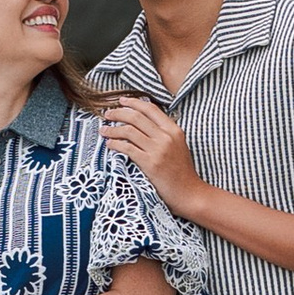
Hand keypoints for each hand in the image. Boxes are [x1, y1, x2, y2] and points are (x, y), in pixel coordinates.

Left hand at [97, 94, 203, 216]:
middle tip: (107, 114)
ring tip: (103, 130)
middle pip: (136, 117)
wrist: (190, 193)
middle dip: (118, 113)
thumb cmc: (183, 172)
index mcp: (173, 130)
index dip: (133, 102)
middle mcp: (166, 137)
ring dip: (113, 129)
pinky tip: (109, 144)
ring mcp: (158, 150)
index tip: (121, 101)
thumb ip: (164, 133)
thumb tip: (145, 122)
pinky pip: (127, 148)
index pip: (150, 108)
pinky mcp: (150, 164)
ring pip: (129, 131)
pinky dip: (115, 144)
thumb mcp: (179, 146)